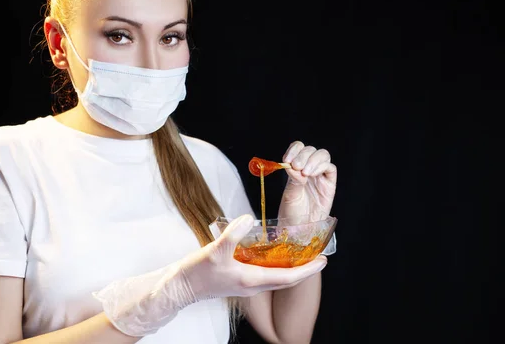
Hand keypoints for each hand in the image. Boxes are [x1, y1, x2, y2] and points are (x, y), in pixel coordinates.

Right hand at [93, 214, 326, 336]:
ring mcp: (248, 285)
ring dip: (293, 269)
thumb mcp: (215, 250)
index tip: (323, 260)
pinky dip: (278, 266)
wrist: (181, 287)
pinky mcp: (241, 281)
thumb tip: (249, 218)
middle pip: (288, 279)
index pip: (288, 276)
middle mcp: (253, 285)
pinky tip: (278, 256)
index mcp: (252, 280)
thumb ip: (233, 233)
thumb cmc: (197, 272)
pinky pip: (268, 275)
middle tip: (320, 256)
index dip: (308, 269)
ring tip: (305, 255)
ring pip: (278, 278)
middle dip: (305, 269)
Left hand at [278, 141, 336, 220]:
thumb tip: (293, 166)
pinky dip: (321, 167)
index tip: (287, 159)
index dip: (294, 150)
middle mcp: (308, 169)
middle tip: (296, 166)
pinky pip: (330, 168)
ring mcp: (320, 175)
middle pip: (310, 150)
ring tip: (305, 173)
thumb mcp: (289, 195)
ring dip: (313, 160)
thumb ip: (293, 179)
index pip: (298, 148)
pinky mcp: (329, 183)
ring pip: (322, 155)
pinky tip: (312, 175)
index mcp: (296, 168)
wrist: (301, 229)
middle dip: (303, 155)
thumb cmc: (292, 213)